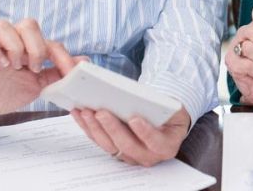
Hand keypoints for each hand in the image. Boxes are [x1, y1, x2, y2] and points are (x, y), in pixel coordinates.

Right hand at [0, 18, 78, 121]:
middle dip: (36, 46)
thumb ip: (58, 72)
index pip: (49, 41)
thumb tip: (83, 61)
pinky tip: (1, 65)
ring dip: (15, 46)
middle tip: (35, 68)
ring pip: (3, 26)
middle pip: (28, 24)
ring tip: (15, 67)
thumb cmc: (8, 91)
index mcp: (28, 47)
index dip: (62, 56)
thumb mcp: (38, 85)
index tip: (70, 72)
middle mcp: (11, 41)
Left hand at [72, 105, 191, 166]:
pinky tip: (80, 113)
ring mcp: (130, 155)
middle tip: (101, 112)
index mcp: (166, 145)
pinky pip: (100, 141)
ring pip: (110, 146)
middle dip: (112, 128)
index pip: (156, 142)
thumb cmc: (169, 111)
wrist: (166, 120)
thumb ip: (161, 106)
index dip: (145, 132)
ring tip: (87, 111)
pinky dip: (89, 127)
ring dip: (96, 128)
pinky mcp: (115, 150)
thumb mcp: (172, 107)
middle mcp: (148, 155)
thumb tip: (138, 97)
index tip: (134, 119)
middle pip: (128, 145)